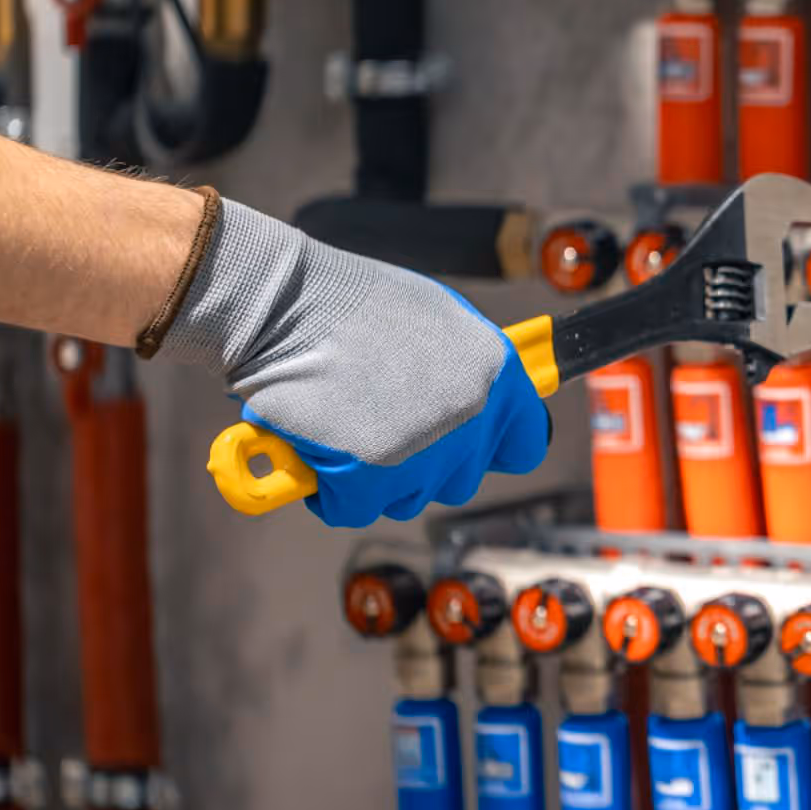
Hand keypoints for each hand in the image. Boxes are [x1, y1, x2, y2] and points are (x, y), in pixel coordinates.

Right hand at [158, 200, 549, 525]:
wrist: (287, 306)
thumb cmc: (353, 302)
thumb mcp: (436, 319)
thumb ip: (464, 367)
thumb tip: (472, 395)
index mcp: (497, 375)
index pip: (524, 444)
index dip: (494, 445)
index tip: (474, 443)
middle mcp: (471, 419)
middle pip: (460, 479)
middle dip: (426, 463)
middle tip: (386, 423)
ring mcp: (422, 456)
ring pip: (408, 497)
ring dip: (381, 477)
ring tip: (347, 423)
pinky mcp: (367, 482)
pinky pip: (353, 507)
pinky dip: (331, 488)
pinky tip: (317, 446)